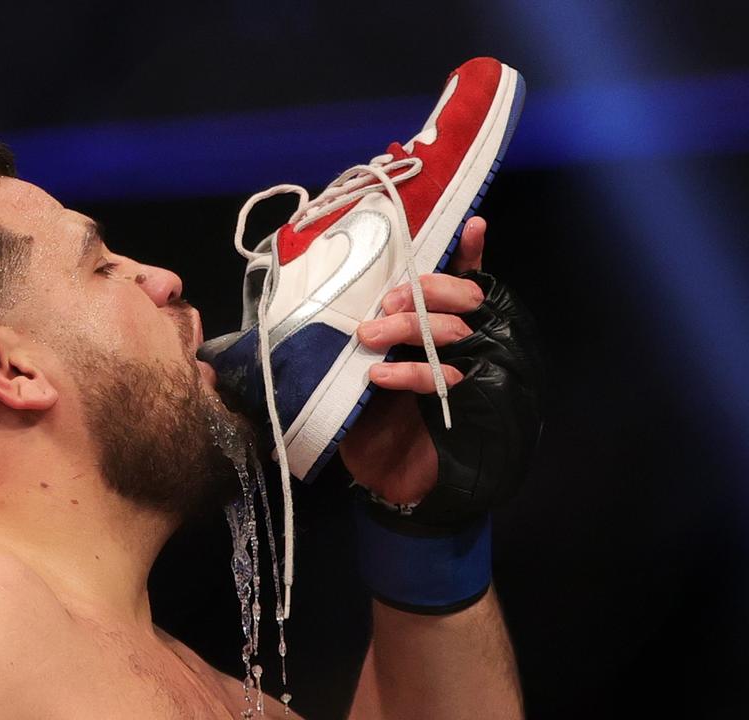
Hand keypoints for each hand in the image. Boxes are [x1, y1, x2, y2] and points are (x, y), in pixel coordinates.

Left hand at [338, 216, 487, 503]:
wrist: (390, 482)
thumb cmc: (376, 419)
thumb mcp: (364, 368)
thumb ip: (369, 333)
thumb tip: (342, 292)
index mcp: (443, 329)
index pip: (465, 282)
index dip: (468, 253)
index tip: (470, 224)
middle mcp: (465, 346)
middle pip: (466, 298)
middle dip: (425, 291)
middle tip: (386, 302)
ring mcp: (470, 375)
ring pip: (455, 330)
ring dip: (410, 325)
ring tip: (370, 336)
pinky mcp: (467, 409)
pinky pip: (446, 377)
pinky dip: (411, 372)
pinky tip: (382, 376)